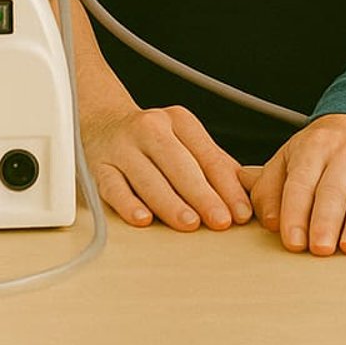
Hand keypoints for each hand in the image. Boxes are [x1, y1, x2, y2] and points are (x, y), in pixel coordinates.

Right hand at [83, 101, 252, 231]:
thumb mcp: (186, 141)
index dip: (226, 186)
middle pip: (180, 165)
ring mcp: (122, 147)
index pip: (207, 156)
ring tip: (189, 223)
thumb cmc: (153, 140)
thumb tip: (246, 196)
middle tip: (220, 221)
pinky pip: (113, 187)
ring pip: (148, 177)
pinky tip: (143, 219)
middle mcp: (150, 129)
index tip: (240, 213)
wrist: (102, 122)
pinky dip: (128, 204)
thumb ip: (215, 166)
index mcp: (179, 121)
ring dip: (170, 202)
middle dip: (202, 195)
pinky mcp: (99, 166)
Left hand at [246, 114, 345, 255]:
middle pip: (333, 190)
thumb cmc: (318, 154)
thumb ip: (270, 190)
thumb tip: (270, 222)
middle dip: (326, 221)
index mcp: (312, 148)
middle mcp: (345, 153)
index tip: (293, 242)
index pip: (301, 182)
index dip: (296, 213)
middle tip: (320, 248)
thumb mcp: (287, 160)